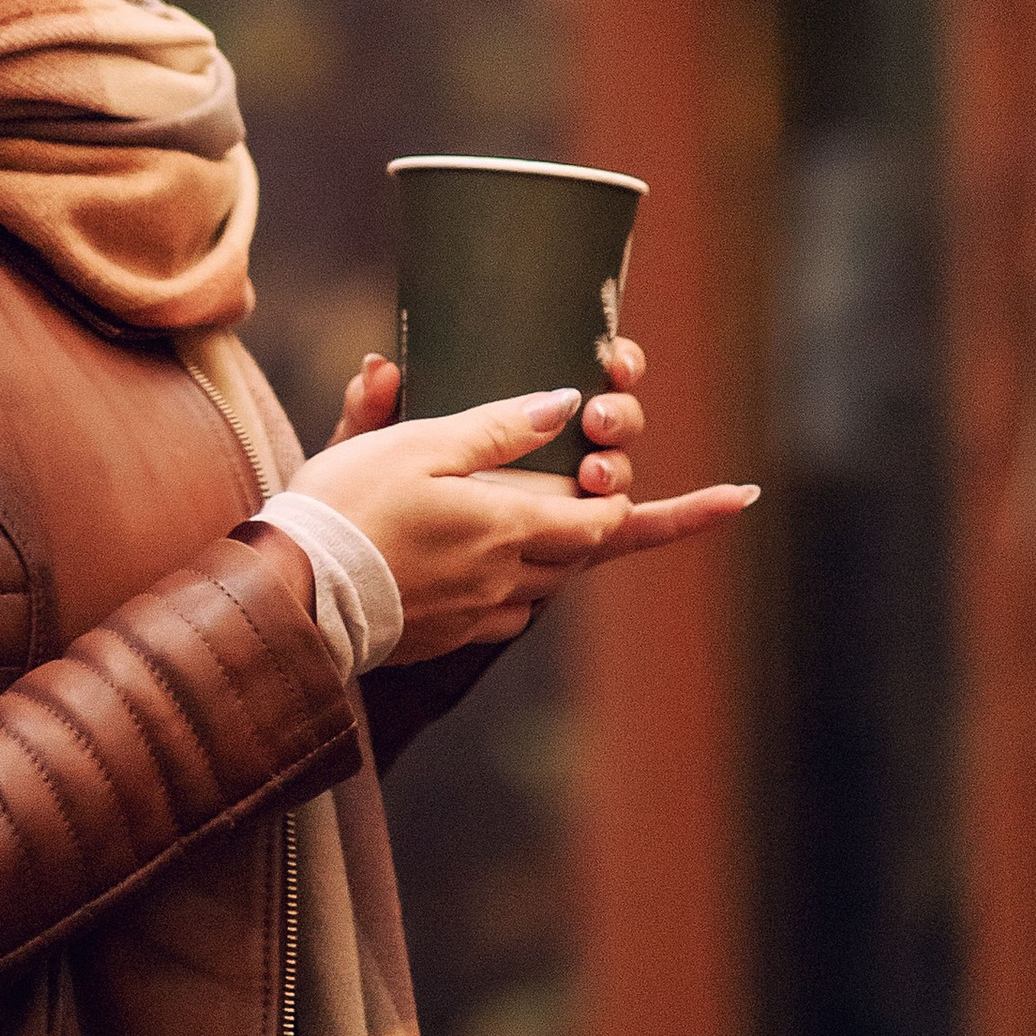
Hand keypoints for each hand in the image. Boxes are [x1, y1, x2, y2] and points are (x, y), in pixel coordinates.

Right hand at [299, 347, 757, 661]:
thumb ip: (499, 426)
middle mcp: (514, 579)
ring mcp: (485, 611)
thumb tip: (566, 403)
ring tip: (546, 491)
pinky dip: (512, 565)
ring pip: (551, 572)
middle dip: (609, 508)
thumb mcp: (421, 443)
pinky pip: (508, 598)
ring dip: (559, 536)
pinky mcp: (455, 632)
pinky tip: (480, 534)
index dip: (681, 509)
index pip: (618, 521)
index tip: (741, 496)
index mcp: (516, 528)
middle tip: (610, 462)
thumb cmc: (350, 508)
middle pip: (589, 546)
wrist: (294, 595)